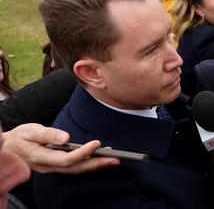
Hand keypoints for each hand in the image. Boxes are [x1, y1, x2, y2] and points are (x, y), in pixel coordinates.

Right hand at [2, 123, 119, 173]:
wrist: (9, 147)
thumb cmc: (19, 138)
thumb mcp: (30, 131)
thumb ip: (47, 134)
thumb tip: (65, 138)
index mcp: (41, 158)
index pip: (65, 159)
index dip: (82, 153)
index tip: (97, 143)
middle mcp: (48, 167)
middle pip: (76, 168)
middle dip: (97, 163)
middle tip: (116, 159)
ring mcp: (53, 168)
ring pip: (77, 169)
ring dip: (96, 165)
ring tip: (115, 159)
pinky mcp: (57, 165)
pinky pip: (75, 167)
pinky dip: (90, 163)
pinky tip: (102, 159)